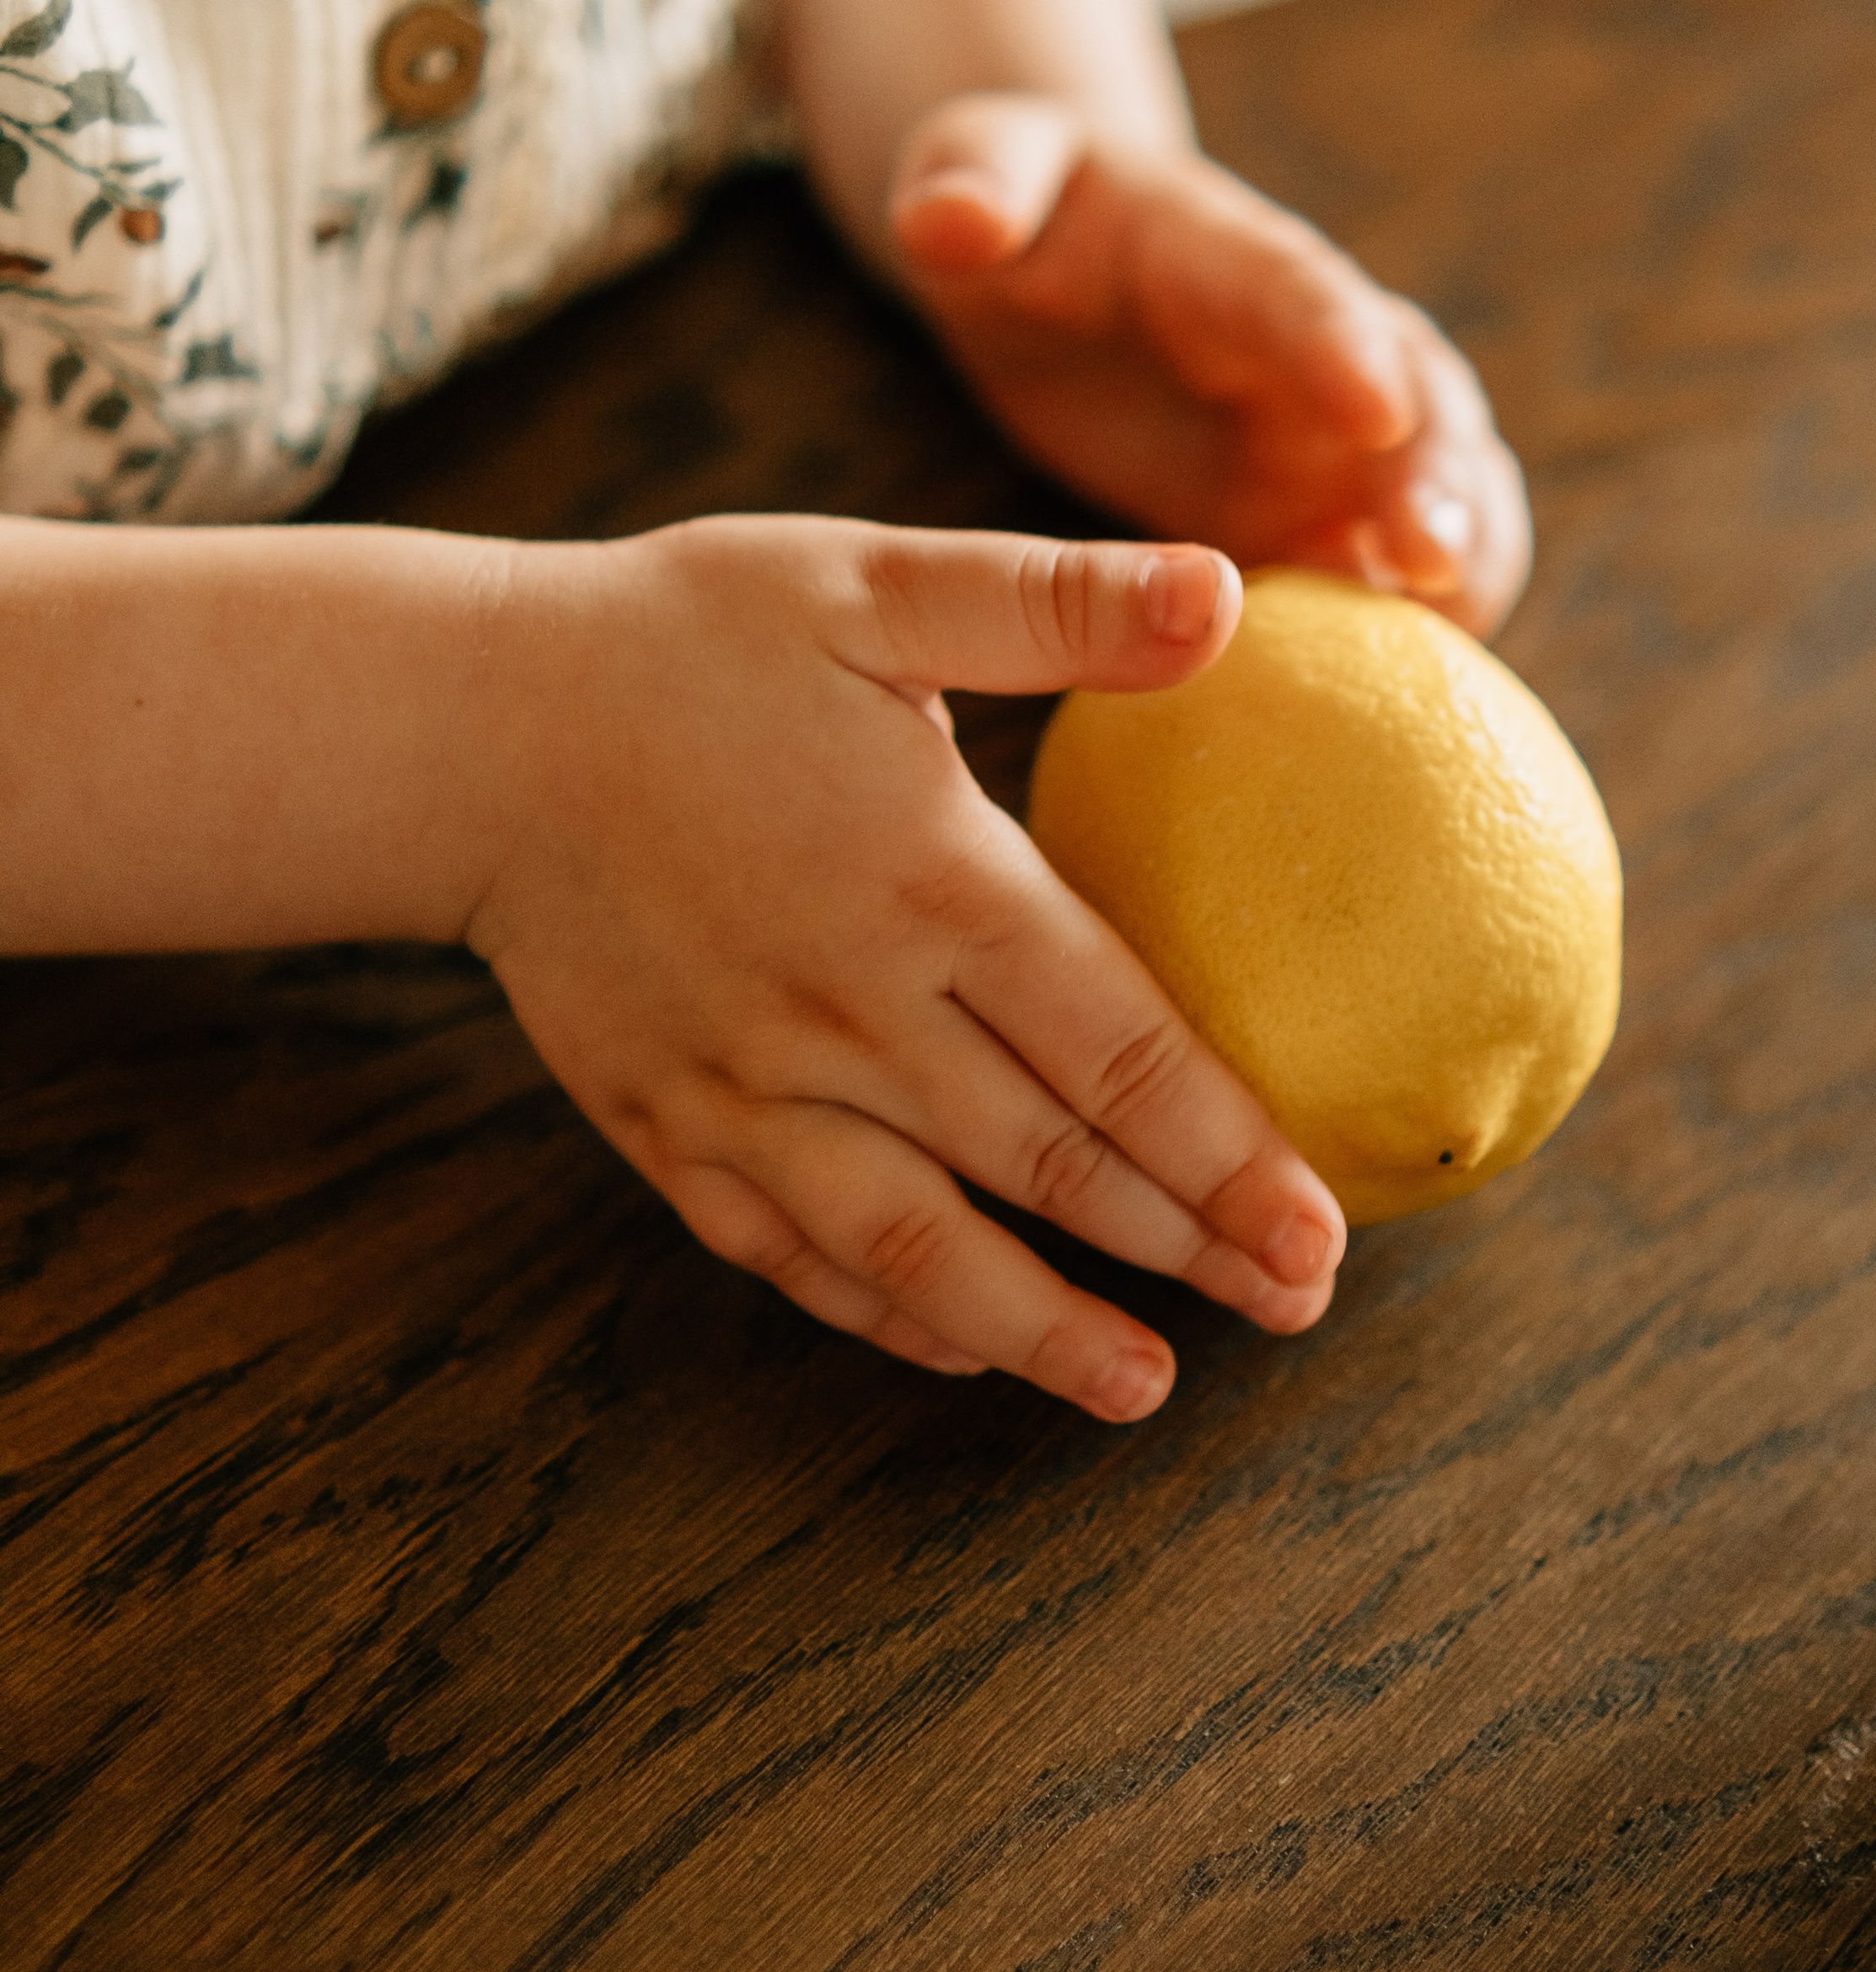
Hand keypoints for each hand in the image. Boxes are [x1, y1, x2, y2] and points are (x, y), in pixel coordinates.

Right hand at [468, 518, 1346, 1415]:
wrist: (462, 729)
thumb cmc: (683, 640)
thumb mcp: (872, 582)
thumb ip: (1051, 602)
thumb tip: (1228, 594)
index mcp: (931, 884)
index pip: (1121, 1051)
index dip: (1231, 1154)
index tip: (1317, 1231)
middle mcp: (850, 1013)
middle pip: (1050, 1166)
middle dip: (1185, 1250)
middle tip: (1294, 1308)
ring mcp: (750, 1089)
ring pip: (921, 1246)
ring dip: (1041, 1330)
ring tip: (1144, 1388)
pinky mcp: (669, 1129)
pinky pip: (793, 1254)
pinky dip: (886, 1314)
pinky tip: (963, 1348)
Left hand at [888, 92, 1531, 637]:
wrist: (1071, 261)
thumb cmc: (1022, 216)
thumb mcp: (981, 171)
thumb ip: (973, 178)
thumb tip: (950, 220)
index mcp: (1225, 256)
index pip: (1295, 292)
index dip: (1340, 346)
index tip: (1375, 407)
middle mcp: (1315, 340)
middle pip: (1410, 395)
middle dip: (1434, 471)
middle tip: (1436, 554)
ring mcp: (1334, 428)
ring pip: (1441, 479)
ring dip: (1462, 549)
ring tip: (1460, 624)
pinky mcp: (1323, 505)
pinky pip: (1399, 559)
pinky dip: (1428, 609)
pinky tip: (1434, 674)